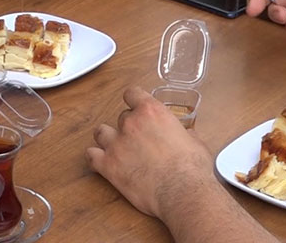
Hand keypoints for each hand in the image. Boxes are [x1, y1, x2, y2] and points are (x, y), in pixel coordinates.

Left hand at [86, 88, 216, 218]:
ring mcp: (116, 143)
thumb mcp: (195, 141)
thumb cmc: (192, 168)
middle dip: (129, 127)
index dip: (133, 99)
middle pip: (122, 117)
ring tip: (117, 149)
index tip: (136, 106)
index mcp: (152, 112)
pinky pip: (91, 156)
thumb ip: (184, 133)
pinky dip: (95, 158)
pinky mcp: (108, 165)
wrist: (181, 191)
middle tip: (140, 141)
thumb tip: (186, 136)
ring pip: (101, 132)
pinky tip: (103, 163)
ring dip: (108, 138)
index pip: (132, 93)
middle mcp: (131, 123)